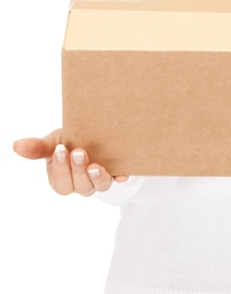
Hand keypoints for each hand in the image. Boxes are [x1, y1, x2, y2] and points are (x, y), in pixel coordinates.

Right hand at [13, 129, 128, 195]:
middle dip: (78, 170)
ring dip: (97, 177)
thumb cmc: (69, 141)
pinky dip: (121, 177)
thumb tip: (16, 146)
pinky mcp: (116, 173)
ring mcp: (99, 180)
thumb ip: (38, 147)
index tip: (60, 149)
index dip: (60, 168)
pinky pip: (119, 179)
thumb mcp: (53, 142)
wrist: (93, 134)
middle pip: (79, 187)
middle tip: (79, 152)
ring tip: (95, 165)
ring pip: (98, 186)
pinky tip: (122, 174)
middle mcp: (81, 184)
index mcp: (63, 180)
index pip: (60, 183)